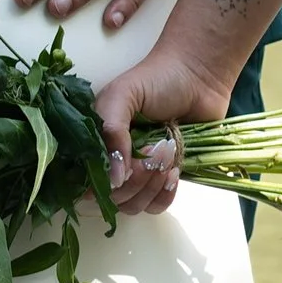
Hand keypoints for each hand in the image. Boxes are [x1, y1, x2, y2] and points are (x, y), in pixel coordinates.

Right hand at [95, 31, 243, 215]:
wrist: (198, 75)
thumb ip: (111, 133)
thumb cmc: (157, 80)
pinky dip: (165, 195)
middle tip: (154, 148)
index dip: (100, 182)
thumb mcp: (123, 96)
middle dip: (136, 178)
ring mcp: (138, 174)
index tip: (123, 165)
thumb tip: (114, 180)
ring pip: (132, 206)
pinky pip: (155, 207)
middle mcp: (112, 162)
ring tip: (167, 154)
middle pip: (111, 198)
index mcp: (94, 142)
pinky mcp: (163, 181)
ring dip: (152, 186)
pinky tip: (174, 172)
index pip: (83, 181)